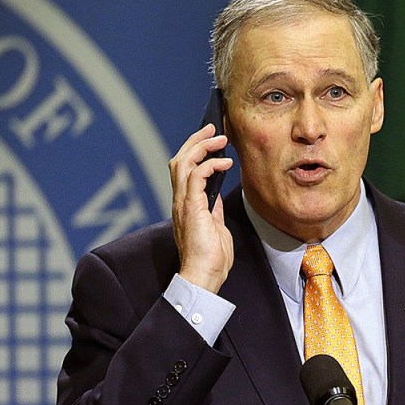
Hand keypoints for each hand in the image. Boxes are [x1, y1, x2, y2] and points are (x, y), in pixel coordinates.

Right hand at [169, 123, 233, 292]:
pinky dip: (210, 164)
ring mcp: (183, 203)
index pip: (184, 169)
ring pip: (183, 162)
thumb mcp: (215, 226)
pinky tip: (225, 162)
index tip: (211, 139)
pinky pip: (195, 176)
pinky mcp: (191, 208)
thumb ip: (212, 208)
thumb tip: (217, 194)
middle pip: (180, 159)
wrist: (205, 275)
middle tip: (213, 129)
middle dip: (196, 141)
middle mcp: (180, 200)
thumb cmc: (211, 257)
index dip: (195, 151)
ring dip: (202, 147)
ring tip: (220, 138)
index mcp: (185, 204)